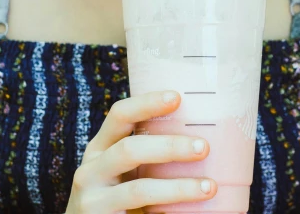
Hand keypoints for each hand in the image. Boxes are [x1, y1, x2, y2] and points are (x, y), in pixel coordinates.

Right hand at [65, 89, 216, 212]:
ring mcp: (93, 199)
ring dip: (178, 188)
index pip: (119, 115)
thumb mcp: (126, 171)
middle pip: (129, 149)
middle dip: (169, 147)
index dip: (146, 103)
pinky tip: (192, 212)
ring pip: (139, 189)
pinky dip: (167, 211)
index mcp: (101, 147)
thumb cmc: (120, 199)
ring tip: (208, 187)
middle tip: (204, 147)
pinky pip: (139, 213)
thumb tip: (202, 136)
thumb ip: (150, 155)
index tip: (177, 97)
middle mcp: (91, 169)